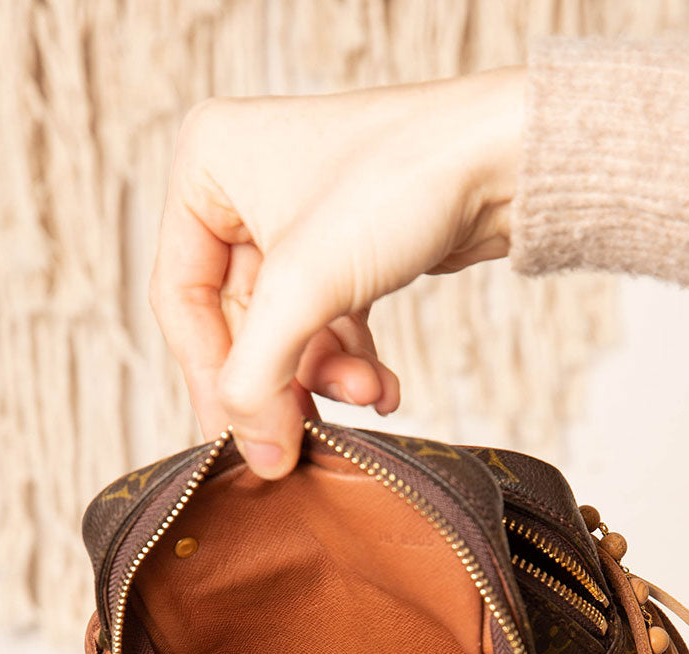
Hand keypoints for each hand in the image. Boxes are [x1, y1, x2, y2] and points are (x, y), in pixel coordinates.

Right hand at [149, 69, 525, 475]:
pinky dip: (352, 361)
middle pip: (237, 324)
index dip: (212, 380)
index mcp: (205, 167)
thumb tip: (255, 460)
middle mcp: (241, 185)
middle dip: (286, 380)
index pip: (181, 300)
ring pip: (286, 330)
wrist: (507, 158)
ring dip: (326, 375)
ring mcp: (294, 217)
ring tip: (369, 394)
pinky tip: (384, 388)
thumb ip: (257, 380)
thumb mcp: (305, 287)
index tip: (248, 441)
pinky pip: (326, 322)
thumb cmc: (402, 183)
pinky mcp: (344, 245)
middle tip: (308, 437)